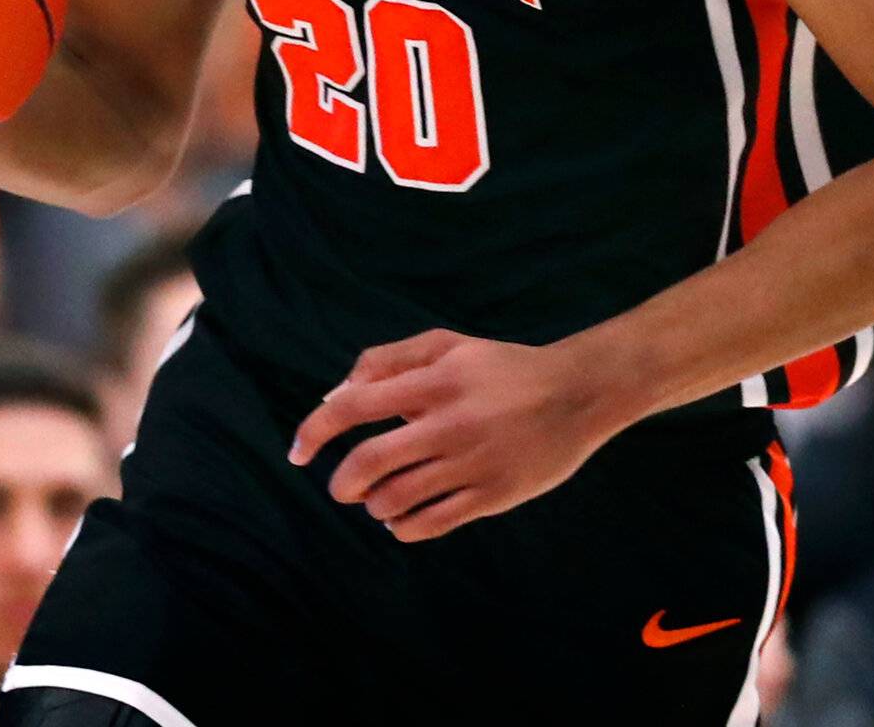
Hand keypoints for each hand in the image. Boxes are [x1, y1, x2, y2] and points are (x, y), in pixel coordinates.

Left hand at [287, 328, 632, 542]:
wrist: (576, 394)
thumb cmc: (500, 367)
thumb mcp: (446, 345)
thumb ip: (387, 361)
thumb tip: (336, 394)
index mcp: (433, 381)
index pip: (355, 407)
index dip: (315, 430)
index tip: (297, 452)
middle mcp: (448, 422)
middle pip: (371, 462)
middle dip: (343, 482)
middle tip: (340, 488)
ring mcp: (471, 462)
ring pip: (398, 499)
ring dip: (374, 505)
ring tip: (377, 500)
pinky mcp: (493, 495)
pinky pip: (433, 523)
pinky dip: (405, 528)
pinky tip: (401, 520)